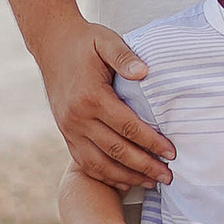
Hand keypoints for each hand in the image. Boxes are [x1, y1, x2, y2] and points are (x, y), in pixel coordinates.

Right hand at [42, 18, 169, 192]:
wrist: (51, 44)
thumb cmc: (84, 42)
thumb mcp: (106, 41)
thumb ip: (125, 56)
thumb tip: (144, 73)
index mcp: (91, 97)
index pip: (128, 127)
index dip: (152, 142)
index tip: (172, 152)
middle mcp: (77, 118)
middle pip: (116, 151)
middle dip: (144, 166)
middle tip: (168, 176)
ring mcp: (69, 128)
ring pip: (99, 163)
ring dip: (126, 177)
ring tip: (151, 183)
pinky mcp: (65, 133)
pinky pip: (84, 162)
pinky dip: (104, 176)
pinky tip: (123, 181)